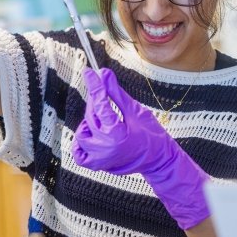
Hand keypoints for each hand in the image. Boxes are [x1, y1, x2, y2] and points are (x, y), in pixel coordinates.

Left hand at [73, 68, 209, 229]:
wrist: (158, 160)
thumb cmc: (151, 135)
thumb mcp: (135, 111)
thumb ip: (116, 93)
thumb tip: (105, 73)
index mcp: (116, 134)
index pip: (100, 104)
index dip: (95, 85)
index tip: (89, 72)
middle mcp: (104, 148)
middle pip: (91, 115)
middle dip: (96, 100)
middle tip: (103, 90)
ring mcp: (98, 158)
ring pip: (82, 131)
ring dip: (90, 121)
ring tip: (107, 120)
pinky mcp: (95, 164)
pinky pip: (78, 151)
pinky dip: (82, 141)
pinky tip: (94, 134)